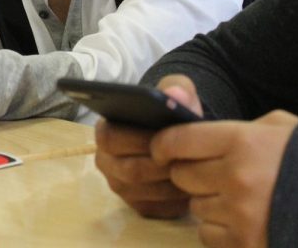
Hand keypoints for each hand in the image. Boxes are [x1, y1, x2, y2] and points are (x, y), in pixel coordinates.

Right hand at [94, 75, 203, 218]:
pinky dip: (174, 201)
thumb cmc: (171, 116)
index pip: (110, 138)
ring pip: (142, 191)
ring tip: (192, 172)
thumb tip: (174, 94)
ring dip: (169, 183)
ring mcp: (120, 186)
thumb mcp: (176, 94)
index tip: (164, 137)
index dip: (137, 140)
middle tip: (184, 158)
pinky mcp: (137, 207)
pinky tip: (190, 188)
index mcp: (106, 130)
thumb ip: (177, 88)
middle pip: (128, 170)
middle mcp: (105, 160)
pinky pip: (155, 209)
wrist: (179, 139)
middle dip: (159, 165)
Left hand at [152, 110, 297, 247]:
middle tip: (210, 175)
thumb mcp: (281, 128)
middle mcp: (235, 176)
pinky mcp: (245, 243)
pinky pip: (207, 235)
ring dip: (207, 202)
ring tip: (236, 199)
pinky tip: (241, 221)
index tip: (162, 151)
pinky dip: (218, 230)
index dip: (164, 145)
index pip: (178, 140)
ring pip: (194, 206)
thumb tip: (202, 132)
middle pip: (181, 175)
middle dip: (190, 174)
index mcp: (242, 141)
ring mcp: (240, 213)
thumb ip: (239, 128)